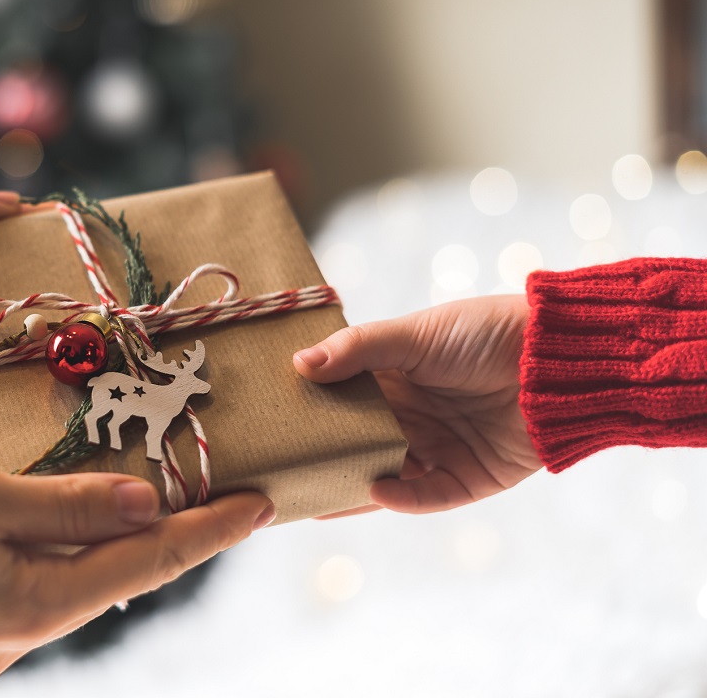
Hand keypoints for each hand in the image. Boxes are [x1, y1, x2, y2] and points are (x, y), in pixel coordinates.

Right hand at [0, 464, 274, 692]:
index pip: (146, 561)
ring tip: (127, 508)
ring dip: (97, 551)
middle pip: (108, 580)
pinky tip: (40, 541)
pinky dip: (44, 567)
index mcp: (35, 606)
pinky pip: (16, 603)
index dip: (208, 532)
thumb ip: (67, 505)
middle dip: (159, 540)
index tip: (259, 507)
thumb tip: (149, 502)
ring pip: (61, 592)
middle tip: (204, 496)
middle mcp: (16, 642)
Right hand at [294, 295, 540, 513]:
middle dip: (323, 462)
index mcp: (393, 381)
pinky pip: (428, 496)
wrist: (559, 356)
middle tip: (280, 475)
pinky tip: (377, 492)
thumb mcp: (414, 333)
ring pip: (385, 478)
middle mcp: (412, 419)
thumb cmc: (486, 332)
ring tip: (316, 496)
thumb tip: (298, 364)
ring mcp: (439, 450)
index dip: (309, 416)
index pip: (340, 405)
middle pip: (356, 447)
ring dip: (354, 488)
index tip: (271, 426)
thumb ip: (358, 349)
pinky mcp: (469, 479)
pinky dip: (402, 498)